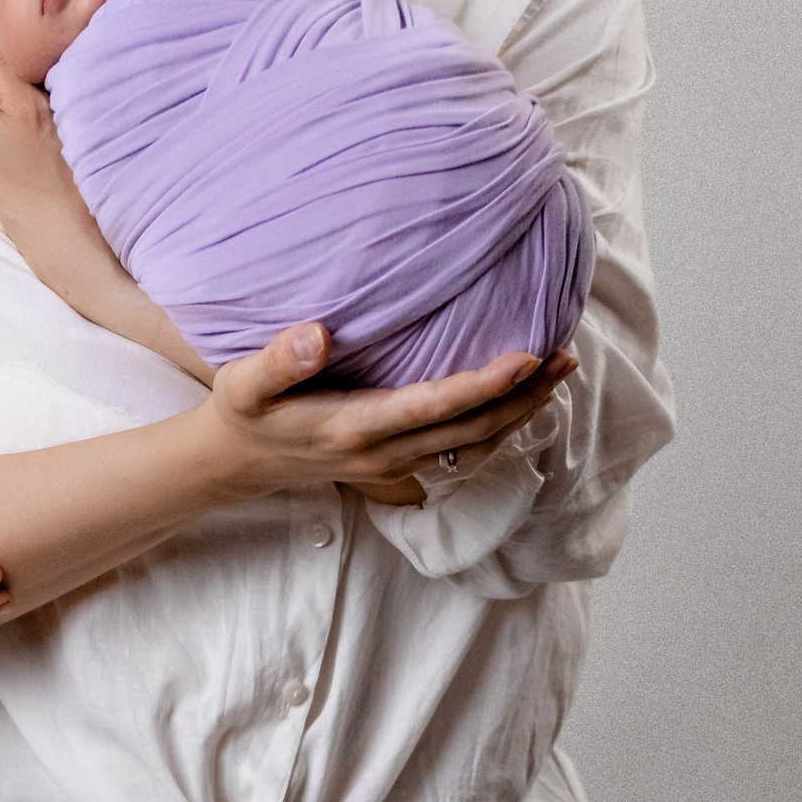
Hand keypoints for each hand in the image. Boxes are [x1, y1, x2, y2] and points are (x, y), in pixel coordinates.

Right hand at [201, 324, 578, 495]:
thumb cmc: (244, 412)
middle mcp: (382, 453)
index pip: (433, 406)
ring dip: (518, 412)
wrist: (236, 463)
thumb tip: (319, 334)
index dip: (483, 384)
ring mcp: (392, 466)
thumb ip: (280, 359)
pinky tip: (517, 403)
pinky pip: (458, 450)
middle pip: (470, 429)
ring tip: (555, 374)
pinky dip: (496, 427)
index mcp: (353, 427)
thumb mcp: (244, 384)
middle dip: (522, 396)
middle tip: (565, 357)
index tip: (526, 357)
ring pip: (472, 443)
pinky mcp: (395, 467)